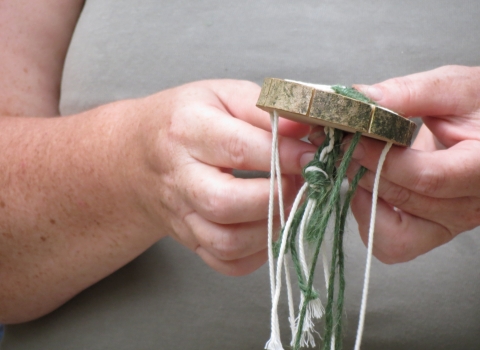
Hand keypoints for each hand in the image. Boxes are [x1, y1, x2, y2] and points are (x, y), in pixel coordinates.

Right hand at [129, 80, 315, 274]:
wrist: (139, 155)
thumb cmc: (187, 120)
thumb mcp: (222, 95)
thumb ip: (264, 108)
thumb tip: (305, 128)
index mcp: (187, 130)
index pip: (239, 148)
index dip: (283, 155)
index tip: (311, 155)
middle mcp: (180, 177)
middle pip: (225, 203)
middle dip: (275, 196)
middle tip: (299, 181)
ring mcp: (181, 214)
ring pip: (226, 242)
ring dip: (270, 228)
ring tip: (287, 203)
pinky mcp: (189, 239)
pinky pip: (224, 262)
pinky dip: (256, 253)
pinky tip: (268, 227)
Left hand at [311, 65, 479, 262]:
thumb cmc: (478, 109)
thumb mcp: (453, 89)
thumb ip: (410, 93)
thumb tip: (362, 100)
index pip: (427, 177)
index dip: (380, 159)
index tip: (351, 137)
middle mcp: (471, 206)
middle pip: (404, 200)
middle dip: (361, 169)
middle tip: (336, 143)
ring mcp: (451, 225)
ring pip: (393, 235)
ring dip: (361, 197)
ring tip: (352, 165)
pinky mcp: (431, 232)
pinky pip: (392, 245)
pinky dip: (369, 217)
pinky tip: (364, 186)